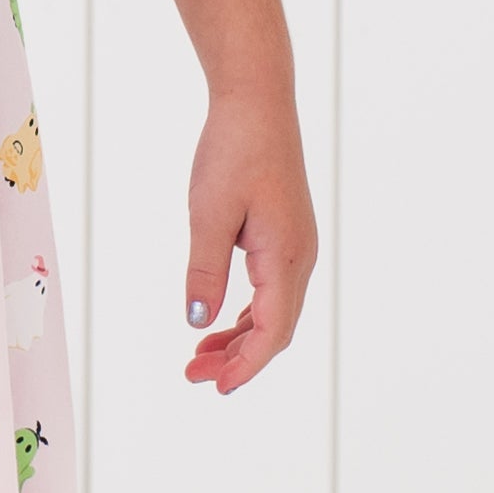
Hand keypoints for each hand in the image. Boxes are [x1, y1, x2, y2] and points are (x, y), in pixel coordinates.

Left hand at [181, 81, 316, 394]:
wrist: (257, 103)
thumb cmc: (234, 151)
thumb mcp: (209, 213)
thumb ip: (204, 271)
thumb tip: (197, 322)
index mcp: (286, 257)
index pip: (272, 331)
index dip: (246, 366)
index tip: (216, 388)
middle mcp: (300, 257)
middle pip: (275, 328)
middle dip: (237, 358)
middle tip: (193, 376)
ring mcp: (296, 247)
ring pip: (273, 311)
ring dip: (239, 337)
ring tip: (199, 356)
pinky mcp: (285, 236)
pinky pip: (270, 290)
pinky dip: (245, 313)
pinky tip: (218, 321)